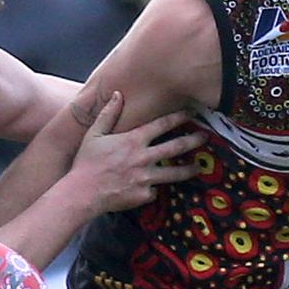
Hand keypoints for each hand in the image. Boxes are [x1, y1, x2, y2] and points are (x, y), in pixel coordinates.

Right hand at [68, 92, 204, 214]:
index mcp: (133, 140)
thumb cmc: (86, 163)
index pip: (162, 125)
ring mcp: (146, 177)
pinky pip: (153, 190)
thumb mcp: (94, 134)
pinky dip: (152, 188)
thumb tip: (117, 94)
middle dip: (193, 141)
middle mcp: (144, 157)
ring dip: (188, 169)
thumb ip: (108, 114)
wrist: (83, 193)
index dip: (178, 117)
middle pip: (175, 147)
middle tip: (206, 137)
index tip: (191, 113)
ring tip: (199, 167)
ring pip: (174, 173)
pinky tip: (149, 188)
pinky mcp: (144, 194)